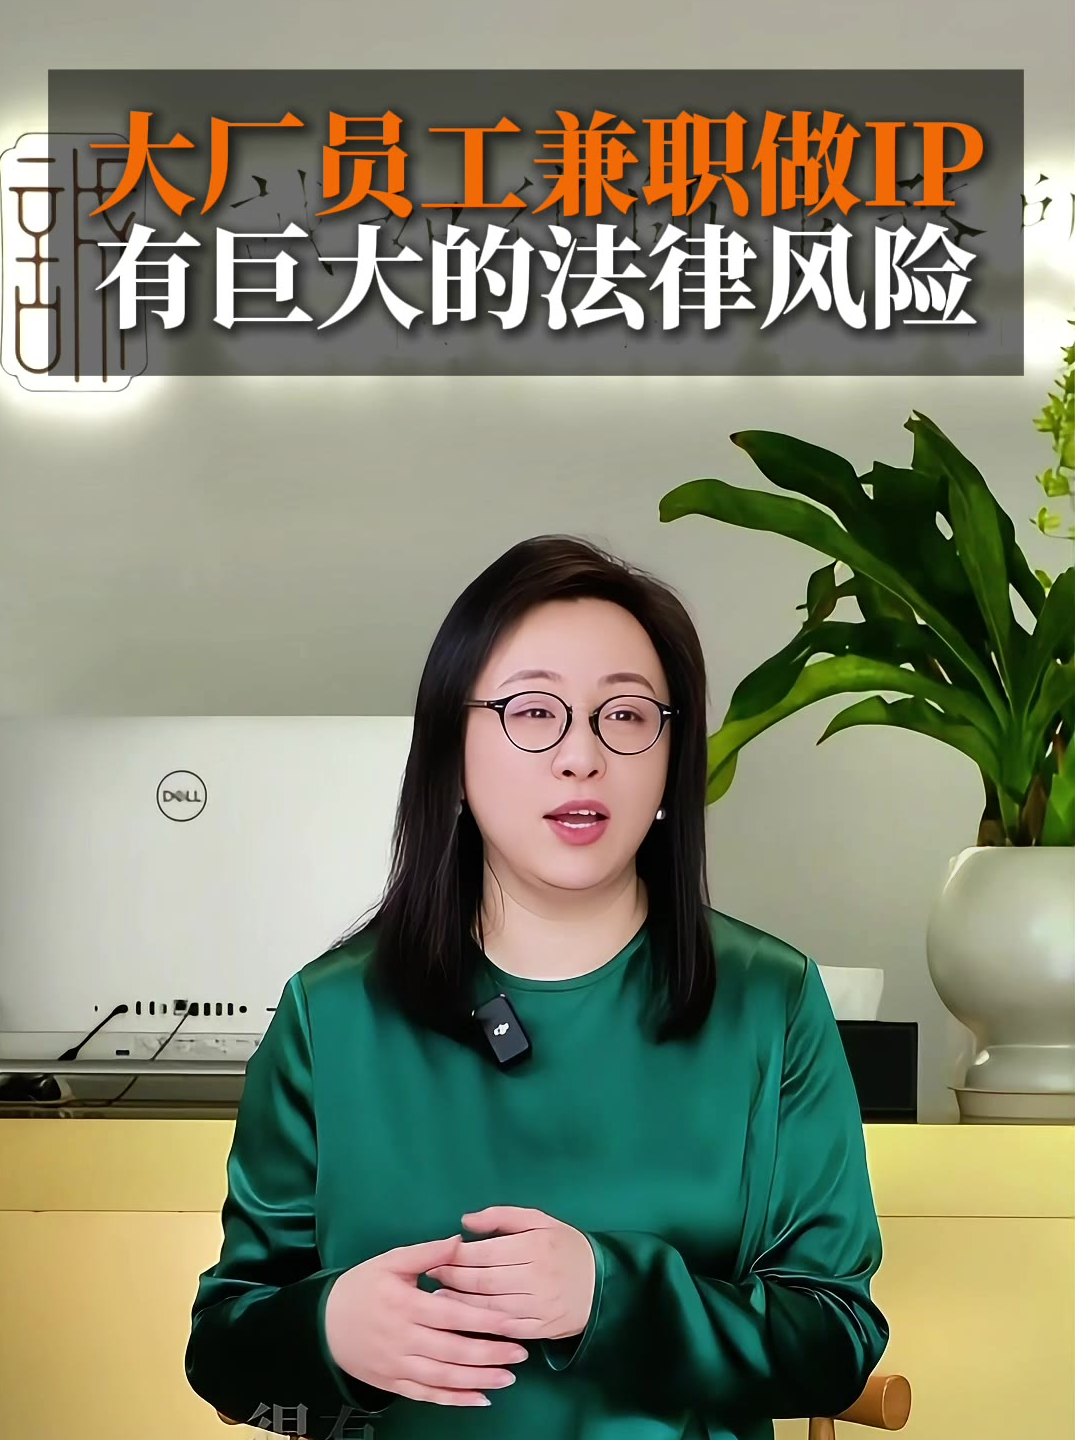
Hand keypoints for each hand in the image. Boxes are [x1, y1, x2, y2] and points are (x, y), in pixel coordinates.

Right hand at [323, 1234, 530, 1406]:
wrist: (323, 1325)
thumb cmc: (361, 1287)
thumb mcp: (390, 1261)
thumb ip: (426, 1253)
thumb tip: (460, 1241)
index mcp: (406, 1305)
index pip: (453, 1314)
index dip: (486, 1320)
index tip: (515, 1321)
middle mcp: (404, 1339)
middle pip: (454, 1351)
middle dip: (491, 1354)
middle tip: (521, 1353)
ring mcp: (398, 1366)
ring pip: (444, 1378)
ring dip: (479, 1380)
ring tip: (509, 1378)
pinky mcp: (394, 1384)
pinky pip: (428, 1395)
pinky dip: (454, 1399)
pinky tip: (479, 1398)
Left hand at [427, 1206, 596, 1341]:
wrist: (601, 1284)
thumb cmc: (564, 1246)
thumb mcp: (539, 1220)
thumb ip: (501, 1217)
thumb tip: (465, 1221)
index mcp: (535, 1244)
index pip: (485, 1252)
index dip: (456, 1255)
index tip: (437, 1255)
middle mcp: (536, 1275)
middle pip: (483, 1281)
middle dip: (452, 1278)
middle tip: (432, 1275)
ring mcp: (538, 1305)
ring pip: (489, 1307)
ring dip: (459, 1304)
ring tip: (438, 1297)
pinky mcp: (540, 1328)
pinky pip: (504, 1328)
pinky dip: (480, 1325)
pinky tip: (463, 1320)